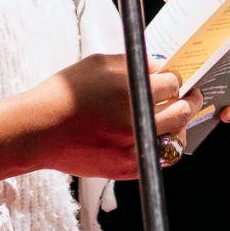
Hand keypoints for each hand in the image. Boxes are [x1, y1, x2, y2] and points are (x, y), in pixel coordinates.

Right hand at [29, 51, 204, 180]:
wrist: (39, 130)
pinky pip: (161, 158)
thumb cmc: (64, 95)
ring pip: (176, 136)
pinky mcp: (127, 167)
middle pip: (182, 110)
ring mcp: (134, 146)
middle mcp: (137, 119)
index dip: (175, 78)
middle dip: (188, 100)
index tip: (174, 79)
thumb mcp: (98, 64)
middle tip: (190, 95)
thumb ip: (132, 63)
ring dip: (179, 125)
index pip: (173, 83)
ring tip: (175, 116)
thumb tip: (158, 65)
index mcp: (131, 89)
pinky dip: (164, 145)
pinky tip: (159, 135)